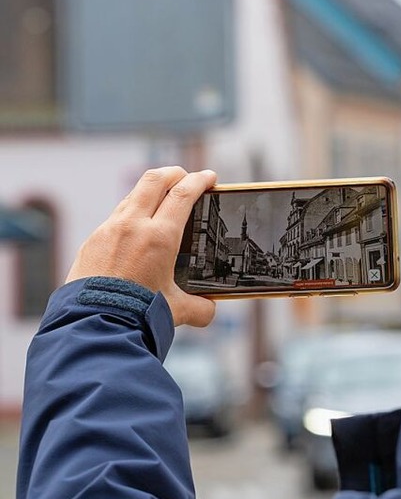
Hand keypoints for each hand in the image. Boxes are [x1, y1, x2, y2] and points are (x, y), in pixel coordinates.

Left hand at [66, 166, 218, 326]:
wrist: (93, 325)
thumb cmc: (136, 316)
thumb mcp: (176, 310)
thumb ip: (199, 306)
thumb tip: (208, 309)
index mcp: (159, 237)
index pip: (183, 194)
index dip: (199, 180)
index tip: (209, 177)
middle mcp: (133, 226)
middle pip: (155, 180)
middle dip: (174, 173)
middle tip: (185, 177)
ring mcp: (109, 230)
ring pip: (133, 195)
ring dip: (150, 191)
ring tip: (161, 200)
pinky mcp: (93, 240)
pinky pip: (116, 217)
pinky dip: (131, 214)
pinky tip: (136, 229)